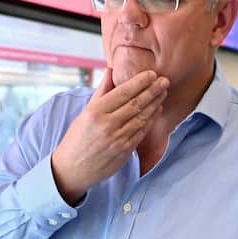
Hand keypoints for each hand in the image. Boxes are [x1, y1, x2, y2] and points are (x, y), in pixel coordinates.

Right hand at [50, 70, 167, 203]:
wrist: (72, 169)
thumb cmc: (77, 137)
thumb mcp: (85, 112)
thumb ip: (101, 91)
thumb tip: (111, 69)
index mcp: (95, 112)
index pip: (123, 93)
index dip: (140, 82)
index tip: (152, 74)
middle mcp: (107, 125)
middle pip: (136, 104)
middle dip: (153, 90)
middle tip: (165, 81)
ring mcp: (117, 140)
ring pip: (142, 118)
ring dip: (155, 104)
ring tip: (163, 93)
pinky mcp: (124, 152)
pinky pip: (141, 132)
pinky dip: (151, 120)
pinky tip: (157, 110)